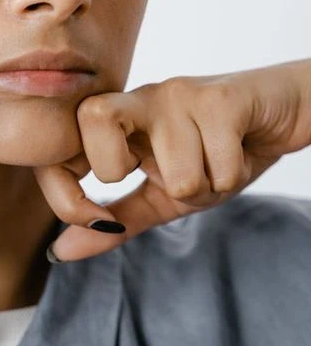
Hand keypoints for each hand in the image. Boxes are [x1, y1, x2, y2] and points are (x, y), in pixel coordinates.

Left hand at [36, 58, 310, 262]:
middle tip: (160, 173)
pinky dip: (231, 176)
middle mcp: (140, 97)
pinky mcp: (220, 98)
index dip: (65, 195)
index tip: (95, 221)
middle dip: (123, 171)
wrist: (285, 114)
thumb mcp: (161, 196)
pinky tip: (238, 153)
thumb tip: (59, 252)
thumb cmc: (217, 153)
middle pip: (95, 120)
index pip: (60, 149)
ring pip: (175, 174)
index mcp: (117, 120)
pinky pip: (216, 169)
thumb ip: (114, 221)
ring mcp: (179, 94)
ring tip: (215, 163)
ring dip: (203, 187)